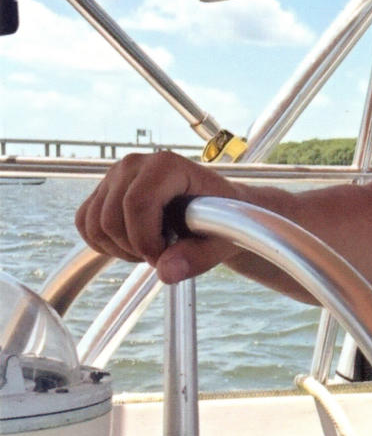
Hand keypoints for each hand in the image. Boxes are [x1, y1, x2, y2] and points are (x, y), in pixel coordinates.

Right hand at [75, 151, 239, 283]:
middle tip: (162, 254)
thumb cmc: (222, 221)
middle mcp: (135, 164)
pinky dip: (103, 244)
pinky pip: (84, 225)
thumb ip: (197, 257)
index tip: (164, 256)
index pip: (137, 204)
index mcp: (167, 165)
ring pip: (94, 225)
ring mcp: (114, 176)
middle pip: (111, 219)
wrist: (215, 208)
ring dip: (119, 249)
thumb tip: (166, 272)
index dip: (146, 240)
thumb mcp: (220, 242)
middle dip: (134, 249)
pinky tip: (132, 245)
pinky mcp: (102, 191)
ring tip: (149, 248)